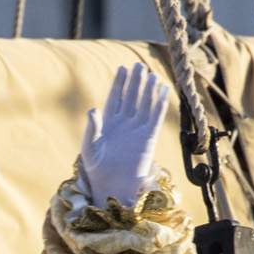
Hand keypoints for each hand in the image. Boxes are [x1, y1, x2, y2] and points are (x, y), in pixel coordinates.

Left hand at [77, 60, 173, 205]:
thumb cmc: (97, 170)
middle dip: (135, 82)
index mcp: (108, 123)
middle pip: (131, 98)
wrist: (112, 187)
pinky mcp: (148, 139)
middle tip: (139, 66)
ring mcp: (137, 130)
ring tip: (152, 75)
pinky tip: (163, 91)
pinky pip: (155, 118)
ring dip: (148, 90)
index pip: (115, 98)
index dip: (119, 83)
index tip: (123, 68)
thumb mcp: (89, 147)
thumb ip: (91, 128)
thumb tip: (93, 109)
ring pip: (144, 105)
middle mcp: (124, 124)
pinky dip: (159, 104)